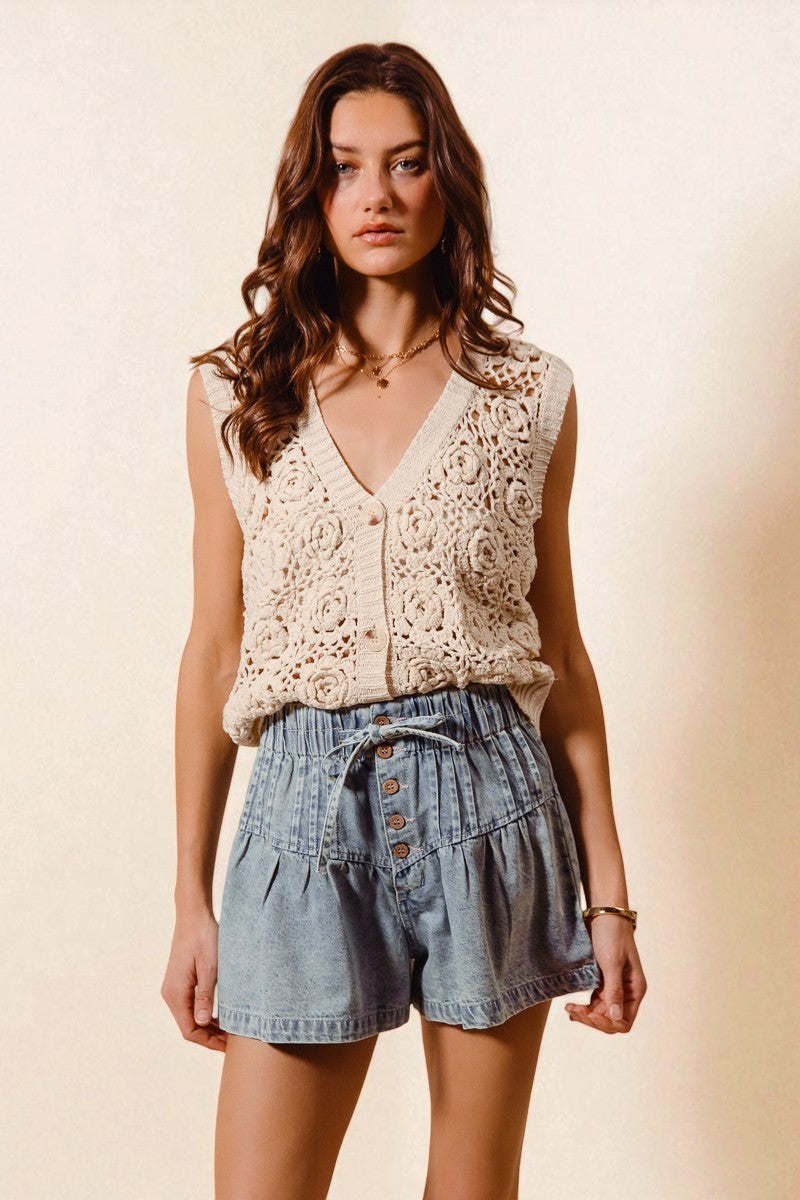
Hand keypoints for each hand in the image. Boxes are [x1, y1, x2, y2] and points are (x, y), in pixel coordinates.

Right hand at [161, 907, 227, 1051]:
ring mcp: (174, 988)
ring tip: (231, 1030)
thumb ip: (205, 996)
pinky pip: (190, 1005)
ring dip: (208, 1026)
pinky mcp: (180, 981)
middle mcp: (171, 994)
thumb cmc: (204, 937)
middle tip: (234, 1041)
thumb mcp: (209, 967)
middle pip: (189, 1026)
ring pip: (190, 1017)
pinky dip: (204, 1014)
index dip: (208, 1042)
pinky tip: (221, 1015)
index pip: (189, 1030)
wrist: (194, 914)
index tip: (228, 1047)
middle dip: (210, 1037)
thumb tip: (201, 1022)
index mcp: (175, 993)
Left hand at [565, 914, 646, 1032]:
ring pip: (601, 1013)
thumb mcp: (612, 963)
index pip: (624, 1021)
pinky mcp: (602, 981)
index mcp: (635, 989)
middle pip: (611, 1020)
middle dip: (593, 1020)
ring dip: (586, 1015)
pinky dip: (584, 1007)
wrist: (603, 914)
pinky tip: (571, 1007)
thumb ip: (614, 991)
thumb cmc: (611, 935)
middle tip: (574, 1012)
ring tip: (569, 1009)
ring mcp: (614, 987)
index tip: (590, 1014)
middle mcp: (627, 992)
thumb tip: (616, 1017)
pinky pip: (594, 1002)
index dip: (607, 1023)